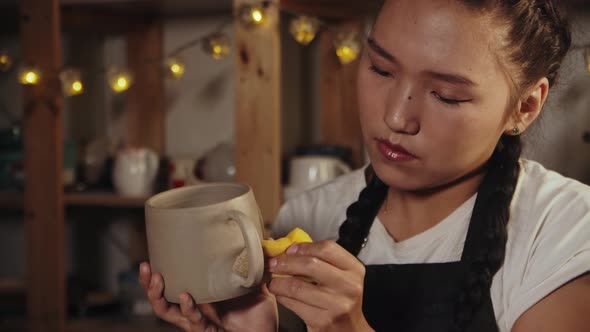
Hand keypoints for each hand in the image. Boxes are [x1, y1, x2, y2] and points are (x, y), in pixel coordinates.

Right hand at [139, 262, 277, 331]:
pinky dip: (188, 309)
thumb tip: (261, 243)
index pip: (175, 284)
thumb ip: (255, 268)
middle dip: (149, 284)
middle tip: (145, 267)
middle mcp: (196, 310)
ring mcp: (199, 322)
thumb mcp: (257, 287)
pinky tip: (186, 297)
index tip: (155, 255)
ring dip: (158, 296)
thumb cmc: (259, 318)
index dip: (161, 274)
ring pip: (168, 312)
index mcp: (203, 298)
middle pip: (163, 299)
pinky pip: (193, 321)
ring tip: (156, 279)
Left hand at [266, 240, 373, 331]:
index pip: (327, 248)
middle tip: (272, 263)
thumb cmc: (340, 299)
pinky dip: (281, 297)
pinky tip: (280, 294)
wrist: (349, 330)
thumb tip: (287, 246)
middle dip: (285, 262)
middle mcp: (349, 286)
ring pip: (297, 286)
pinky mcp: (323, 321)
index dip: (304, 247)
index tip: (289, 249)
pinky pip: (293, 304)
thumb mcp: (340, 277)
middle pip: (310, 264)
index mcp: (354, 269)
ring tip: (272, 281)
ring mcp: (337, 304)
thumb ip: (320, 260)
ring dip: (278, 282)